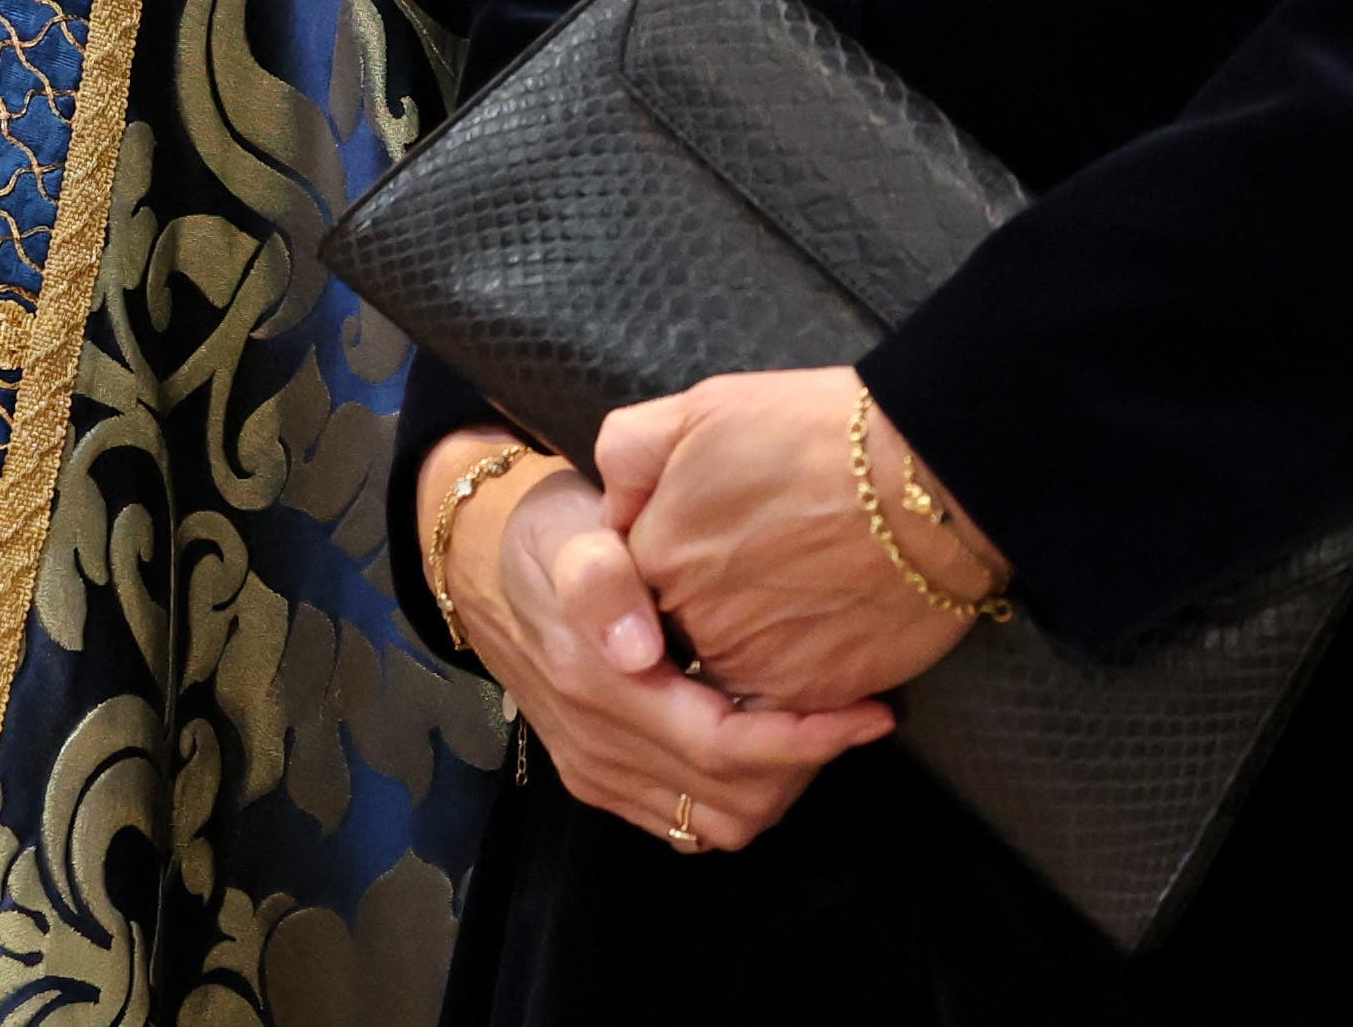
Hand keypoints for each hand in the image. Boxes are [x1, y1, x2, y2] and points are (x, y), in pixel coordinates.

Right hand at [421, 426, 889, 855]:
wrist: (481, 565)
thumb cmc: (551, 534)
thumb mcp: (571, 530)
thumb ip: (601, 579)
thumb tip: (636, 650)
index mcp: (601, 687)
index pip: (726, 749)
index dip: (807, 741)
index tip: (871, 712)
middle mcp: (599, 747)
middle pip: (735, 800)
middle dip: (806, 765)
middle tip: (853, 710)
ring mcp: (596, 772)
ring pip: (719, 823)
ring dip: (778, 784)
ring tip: (815, 725)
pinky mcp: (598, 781)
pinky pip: (688, 822)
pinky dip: (739, 793)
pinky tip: (762, 738)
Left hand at [599, 368, 1005, 714]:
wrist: (928, 482)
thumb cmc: (816, 433)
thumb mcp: (702, 408)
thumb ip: (630, 454)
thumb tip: (613, 508)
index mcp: (655, 553)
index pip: (633, 580)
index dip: (673, 556)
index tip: (717, 533)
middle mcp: (690, 622)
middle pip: (677, 630)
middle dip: (708, 603)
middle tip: (765, 560)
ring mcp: (749, 667)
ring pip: (728, 672)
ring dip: (751, 645)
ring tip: (800, 592)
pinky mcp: (808, 701)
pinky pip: (782, 706)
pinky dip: (798, 675)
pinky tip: (828, 624)